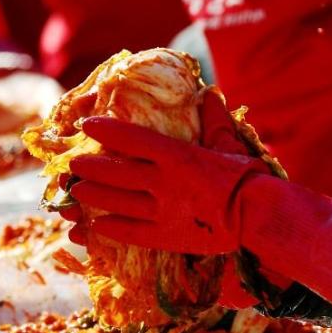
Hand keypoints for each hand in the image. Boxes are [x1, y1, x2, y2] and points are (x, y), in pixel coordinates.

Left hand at [67, 90, 269, 253]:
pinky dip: (110, 228)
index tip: (87, 126)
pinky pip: (130, 232)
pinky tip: (96, 226)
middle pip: (116, 173)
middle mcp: (163, 182)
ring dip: (93, 197)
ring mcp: (162, 211)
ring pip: (116, 203)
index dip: (107, 131)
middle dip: (90, 168)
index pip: (132, 139)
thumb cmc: (248, 177)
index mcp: (177, 155)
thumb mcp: (229, 144)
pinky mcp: (167, 237)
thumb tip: (210, 95)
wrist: (258, 216)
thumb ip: (214, 121)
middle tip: (73, 165)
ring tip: (76, 193)